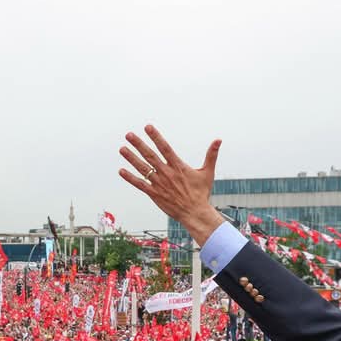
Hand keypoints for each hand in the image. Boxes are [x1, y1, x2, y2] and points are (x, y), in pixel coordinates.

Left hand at [119, 125, 224, 244]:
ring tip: (122, 149)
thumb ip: (211, 155)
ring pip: (143, 168)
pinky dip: (130, 178)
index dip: (156, 136)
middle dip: (139, 144)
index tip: (147, 127)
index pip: (165, 147)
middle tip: (129, 135)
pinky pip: (140, 184)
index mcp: (178, 166)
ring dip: (131, 158)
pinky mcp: (154, 194)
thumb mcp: (208, 172)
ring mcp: (159, 183)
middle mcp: (167, 173)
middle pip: (150, 155)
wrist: (195, 213)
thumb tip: (219, 140)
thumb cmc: (201, 193)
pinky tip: (121, 171)